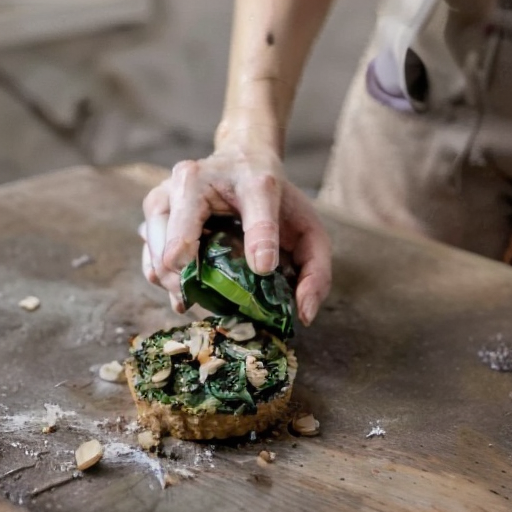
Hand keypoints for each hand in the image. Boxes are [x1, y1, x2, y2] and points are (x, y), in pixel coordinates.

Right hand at [140, 149, 331, 325]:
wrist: (242, 158)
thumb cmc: (273, 198)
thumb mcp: (308, 229)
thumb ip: (316, 271)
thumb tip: (301, 314)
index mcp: (244, 177)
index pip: (254, 217)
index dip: (257, 247)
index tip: (263, 269)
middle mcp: (189, 180)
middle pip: (178, 253)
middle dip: (199, 285)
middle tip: (221, 296)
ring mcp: (164, 195)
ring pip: (157, 260)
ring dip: (180, 286)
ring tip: (205, 288)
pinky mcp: (153, 210)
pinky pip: (149, 258)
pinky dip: (167, 279)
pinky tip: (191, 280)